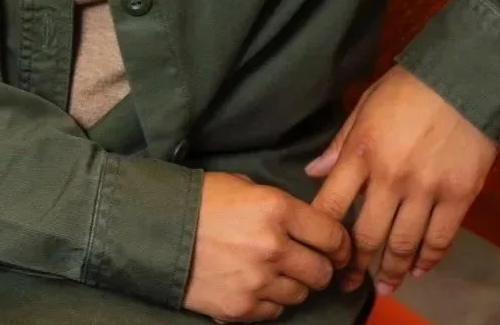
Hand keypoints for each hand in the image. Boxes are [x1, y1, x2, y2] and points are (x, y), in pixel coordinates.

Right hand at [183, 171, 350, 321]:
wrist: (158, 229)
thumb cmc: (202, 200)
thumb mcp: (245, 187)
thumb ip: (279, 206)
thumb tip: (306, 224)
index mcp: (277, 209)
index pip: (332, 235)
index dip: (341, 243)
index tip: (339, 247)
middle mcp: (274, 248)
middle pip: (322, 271)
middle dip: (321, 266)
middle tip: (311, 261)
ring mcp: (259, 282)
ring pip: (302, 294)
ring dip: (296, 284)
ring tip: (280, 272)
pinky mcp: (242, 309)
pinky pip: (275, 311)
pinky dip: (272, 300)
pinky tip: (258, 285)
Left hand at [306, 66, 497, 298]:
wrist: (464, 77)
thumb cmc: (408, 88)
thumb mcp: (365, 105)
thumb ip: (340, 143)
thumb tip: (313, 173)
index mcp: (361, 152)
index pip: (332, 203)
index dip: (324, 233)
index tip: (322, 250)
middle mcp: (390, 177)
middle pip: (367, 234)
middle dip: (356, 264)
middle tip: (350, 282)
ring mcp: (426, 190)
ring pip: (403, 244)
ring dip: (392, 271)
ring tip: (385, 285)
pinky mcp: (458, 197)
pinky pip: (440, 239)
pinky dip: (428, 259)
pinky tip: (419, 270)